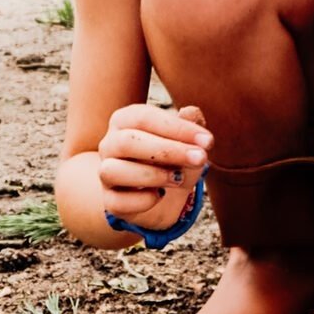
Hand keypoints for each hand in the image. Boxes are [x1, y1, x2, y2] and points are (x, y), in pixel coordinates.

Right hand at [98, 102, 210, 228]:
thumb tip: (191, 111)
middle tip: (200, 158)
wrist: (166, 195)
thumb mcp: (187, 141)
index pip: (144, 117)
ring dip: (153, 175)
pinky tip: (160, 195)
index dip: (177, 128)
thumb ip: (190, 125)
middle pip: (127, 141)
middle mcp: (110, 144)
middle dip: (168, 150)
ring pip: (114, 171)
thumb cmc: (174, 159)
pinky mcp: (109, 201)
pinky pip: (118, 202)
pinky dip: (144, 200)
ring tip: (178, 178)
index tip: (207, 141)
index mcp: (125, 120)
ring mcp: (105, 173)